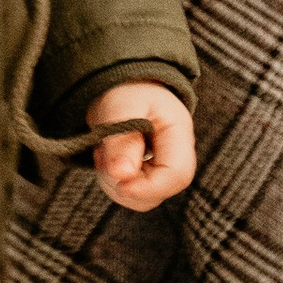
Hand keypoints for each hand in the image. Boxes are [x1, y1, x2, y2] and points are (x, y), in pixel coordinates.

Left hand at [87, 82, 195, 210]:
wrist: (123, 83)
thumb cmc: (125, 90)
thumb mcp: (121, 107)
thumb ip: (122, 139)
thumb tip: (122, 175)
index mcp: (179, 132)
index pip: (177, 174)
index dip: (148, 187)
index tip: (118, 182)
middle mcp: (177, 154)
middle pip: (161, 191)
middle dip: (127, 184)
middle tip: (103, 156)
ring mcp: (163, 166)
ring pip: (144, 198)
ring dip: (116, 184)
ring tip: (103, 153)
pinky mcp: (148, 174)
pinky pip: (133, 194)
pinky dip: (114, 183)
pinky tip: (106, 159)